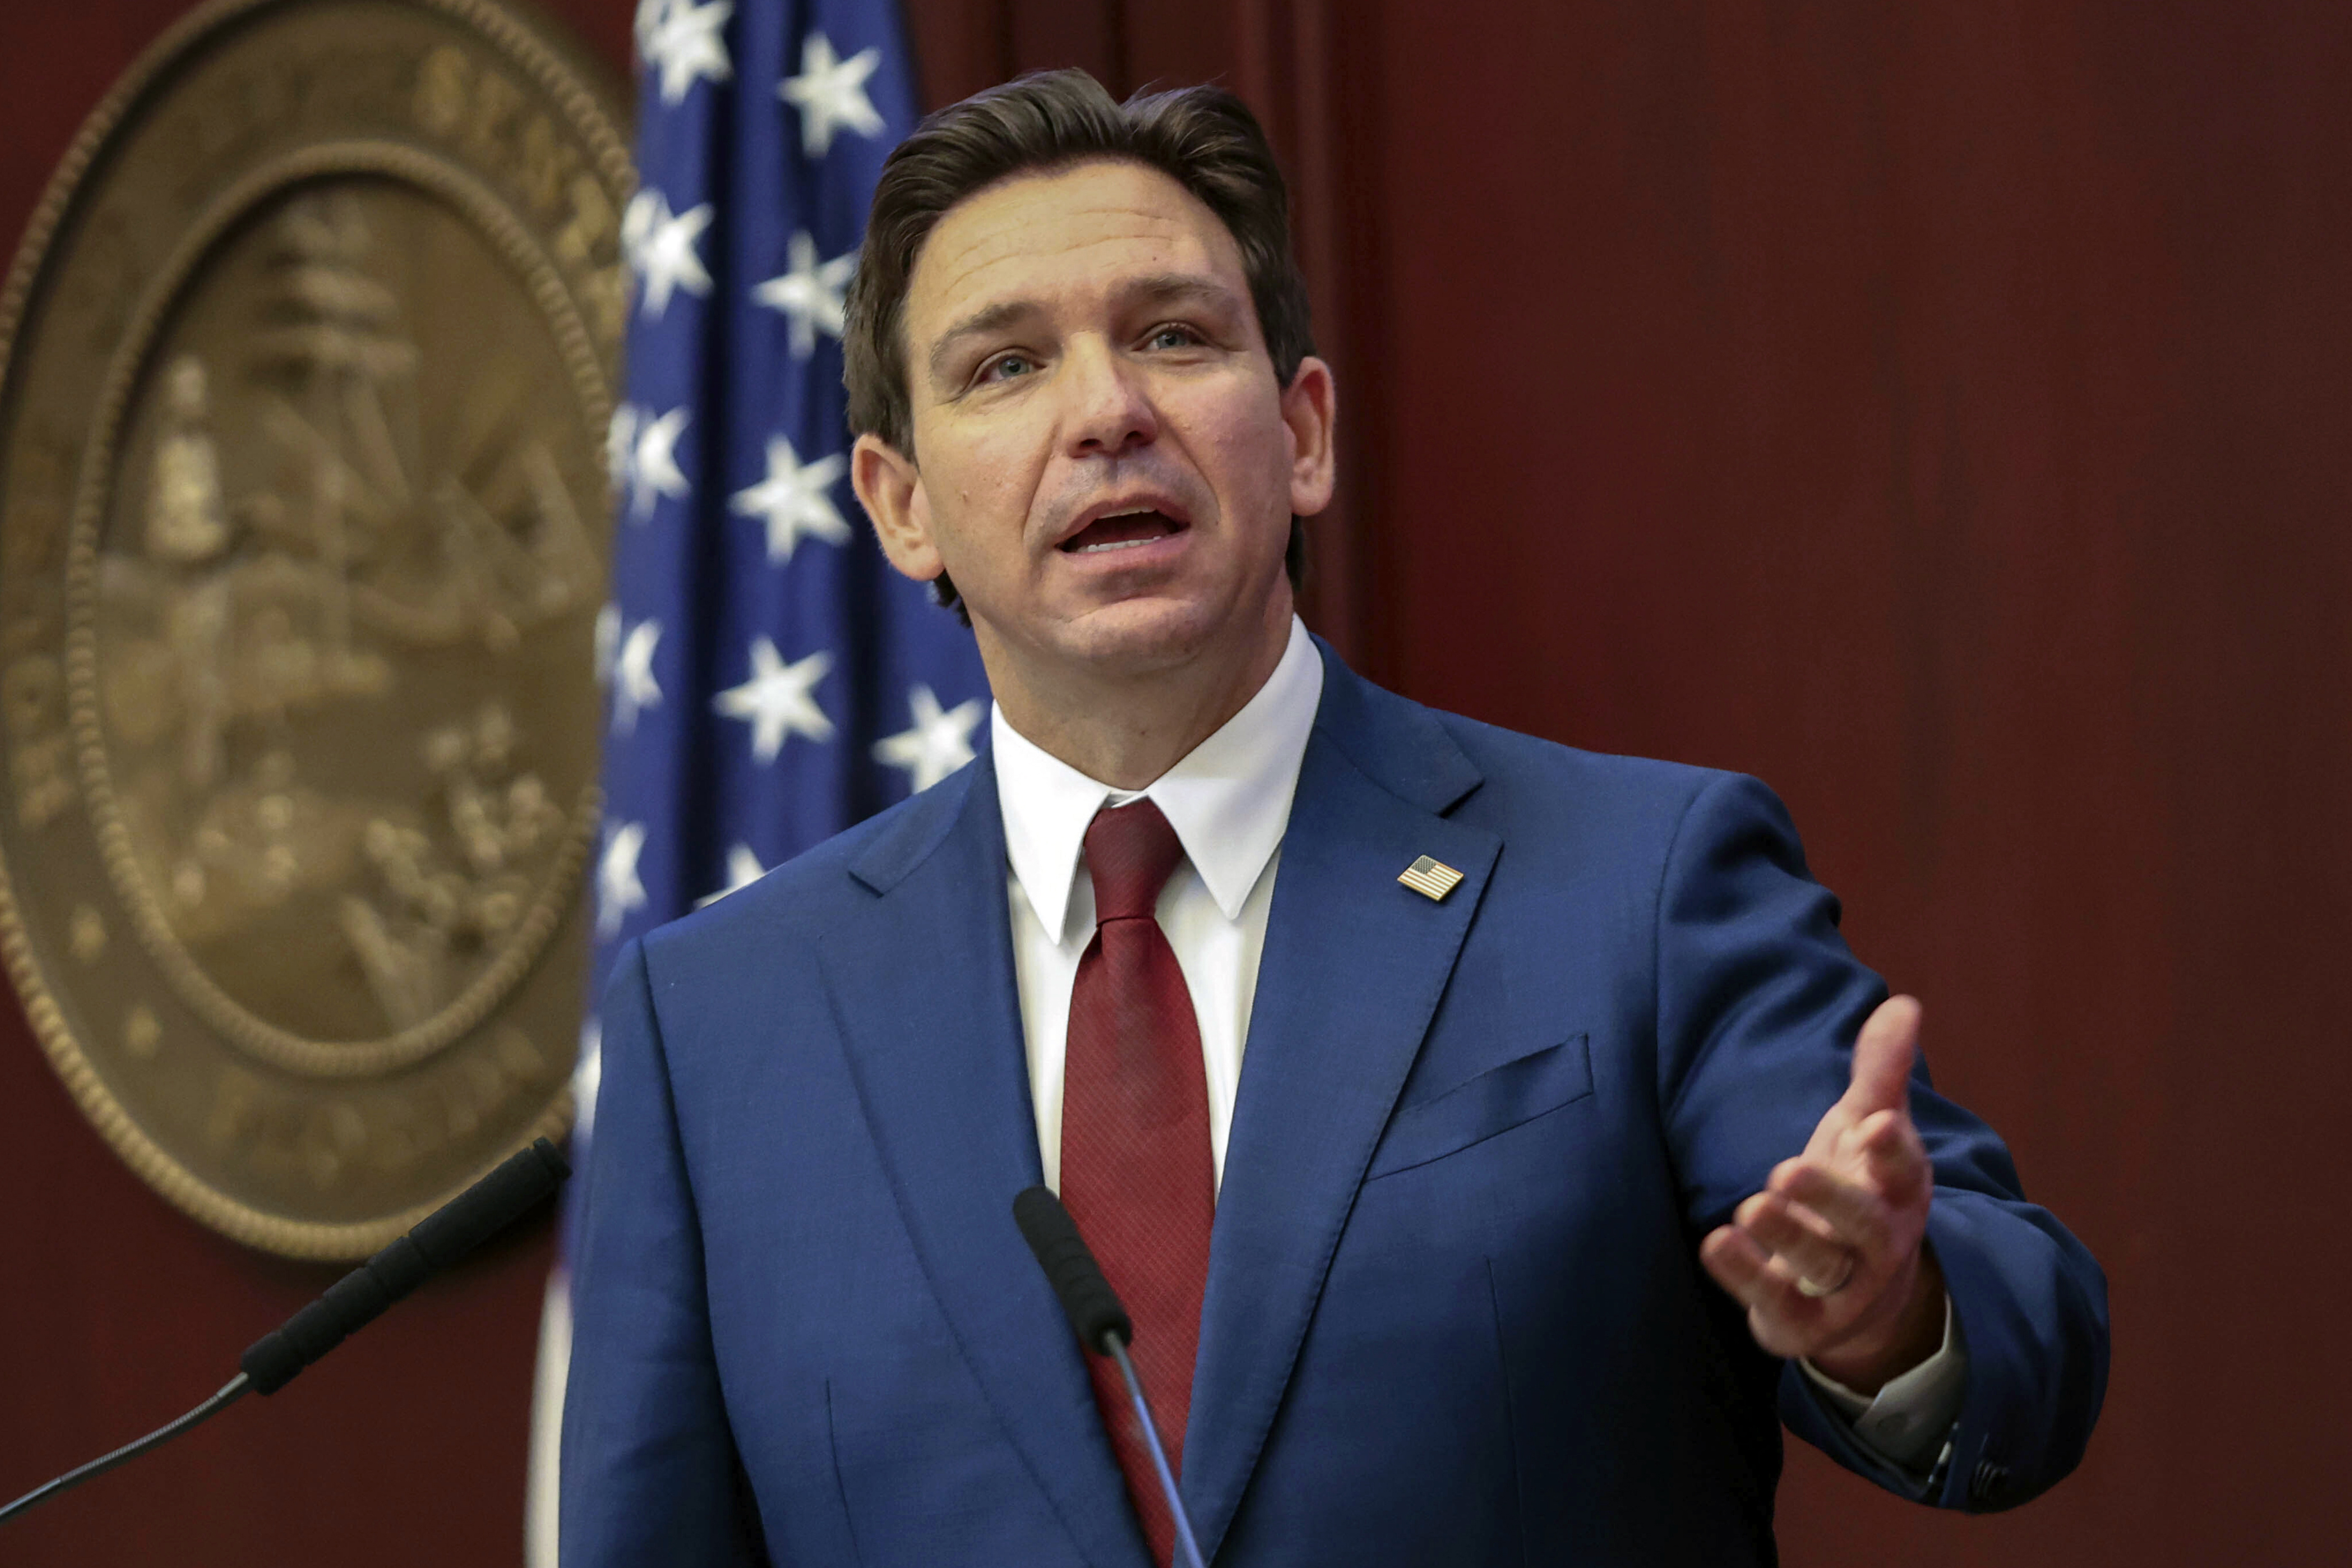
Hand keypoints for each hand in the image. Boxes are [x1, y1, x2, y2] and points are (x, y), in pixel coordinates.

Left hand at [1698, 995, 1945, 1392]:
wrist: (1863, 1294)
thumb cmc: (1860, 1188)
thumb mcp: (1869, 1128)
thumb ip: (1880, 1071)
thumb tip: (1903, 1003)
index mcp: (1899, 1191)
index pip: (1904, 1171)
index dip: (1894, 1150)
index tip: (1878, 1122)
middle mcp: (1878, 1242)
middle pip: (1863, 1224)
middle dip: (1829, 1199)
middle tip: (1787, 1169)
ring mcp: (1843, 1287)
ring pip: (1819, 1265)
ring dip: (1787, 1237)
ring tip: (1752, 1206)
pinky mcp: (1800, 1319)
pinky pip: (1775, 1301)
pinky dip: (1746, 1275)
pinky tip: (1716, 1243)